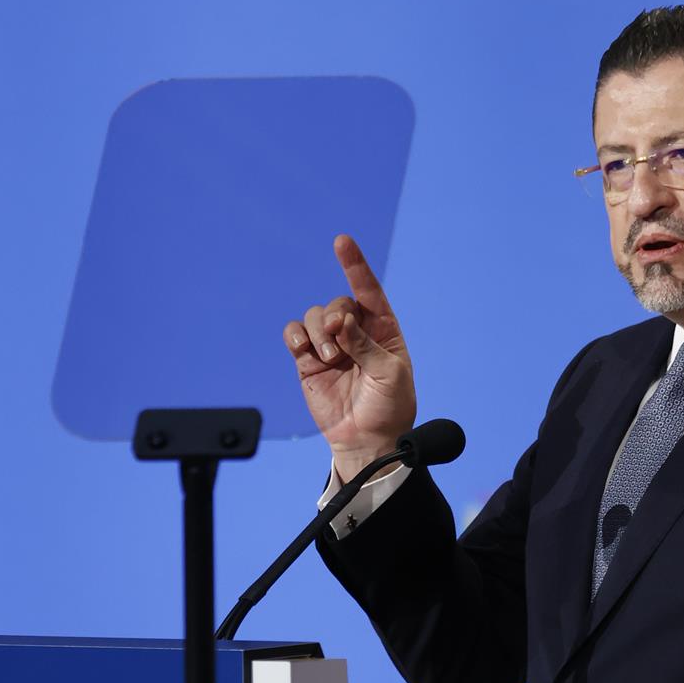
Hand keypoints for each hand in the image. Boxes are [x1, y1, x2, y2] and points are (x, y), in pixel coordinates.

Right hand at [283, 235, 416, 481]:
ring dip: (317, 330)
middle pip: (337, 303)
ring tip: (328, 356)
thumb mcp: (389, 373)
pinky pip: (294, 335)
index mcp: (383, 330)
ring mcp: (330, 346)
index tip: (342, 242)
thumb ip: (365, 343)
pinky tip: (303, 348)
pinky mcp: (308, 361)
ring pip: (314, 316)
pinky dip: (295, 335)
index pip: (369, 291)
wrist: (367, 440)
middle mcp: (355, 333)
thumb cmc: (389, 407)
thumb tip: (341, 320)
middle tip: (337, 337)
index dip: (355, 266)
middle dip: (334, 314)